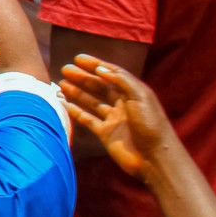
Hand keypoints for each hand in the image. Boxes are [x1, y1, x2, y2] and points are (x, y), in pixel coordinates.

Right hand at [58, 53, 176, 181]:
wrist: (154, 158)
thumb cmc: (150, 124)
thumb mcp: (140, 97)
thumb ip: (121, 80)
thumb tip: (100, 68)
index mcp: (133, 93)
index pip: (112, 74)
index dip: (95, 65)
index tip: (78, 58)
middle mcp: (122, 104)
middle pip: (99, 87)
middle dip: (83, 77)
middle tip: (65, 68)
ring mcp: (113, 119)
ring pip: (91, 102)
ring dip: (77, 92)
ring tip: (61, 83)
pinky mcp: (106, 133)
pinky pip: (88, 119)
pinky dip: (76, 111)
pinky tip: (64, 104)